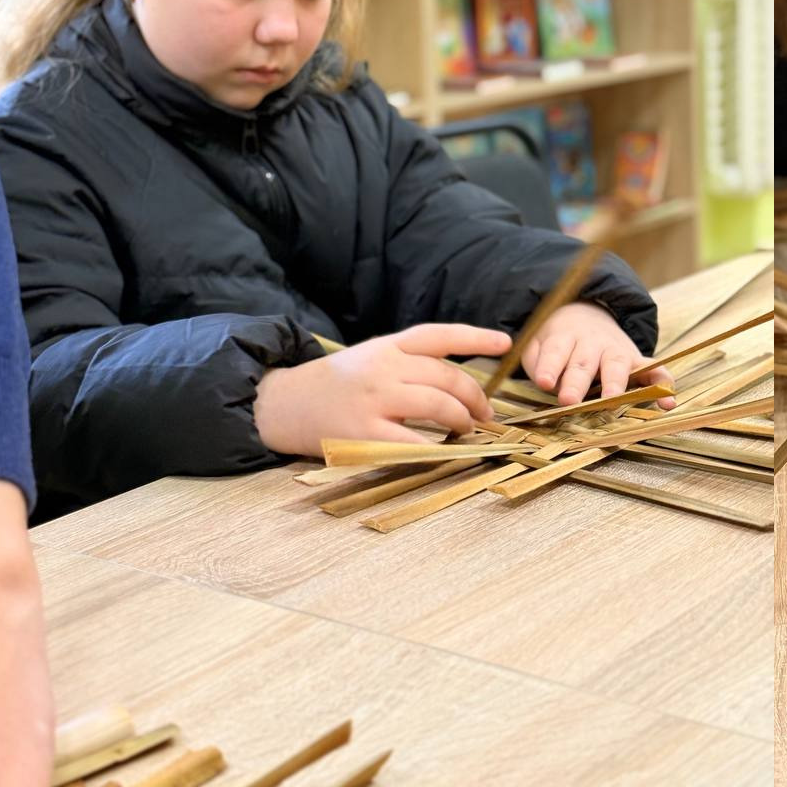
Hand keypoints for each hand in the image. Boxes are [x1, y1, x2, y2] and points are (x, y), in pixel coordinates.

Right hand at [255, 323, 511, 451]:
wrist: (280, 404)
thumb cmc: (333, 385)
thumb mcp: (369, 359)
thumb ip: (408, 365)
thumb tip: (458, 385)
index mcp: (387, 346)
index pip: (439, 335)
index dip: (476, 337)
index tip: (506, 343)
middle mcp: (384, 367)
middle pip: (447, 376)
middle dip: (475, 397)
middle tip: (485, 414)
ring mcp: (375, 399)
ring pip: (439, 406)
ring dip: (462, 421)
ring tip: (466, 431)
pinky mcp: (364, 432)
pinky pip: (414, 442)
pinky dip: (436, 449)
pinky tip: (443, 452)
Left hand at [523, 301, 672, 406]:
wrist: (588, 312)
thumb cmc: (559, 341)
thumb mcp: (539, 343)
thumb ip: (538, 362)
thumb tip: (547, 383)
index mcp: (565, 336)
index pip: (556, 351)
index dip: (550, 366)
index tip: (545, 382)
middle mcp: (593, 342)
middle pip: (585, 361)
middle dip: (578, 382)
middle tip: (568, 400)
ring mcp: (618, 350)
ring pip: (617, 365)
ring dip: (615, 383)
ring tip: (611, 401)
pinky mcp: (638, 360)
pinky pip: (655, 370)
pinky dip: (664, 385)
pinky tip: (668, 404)